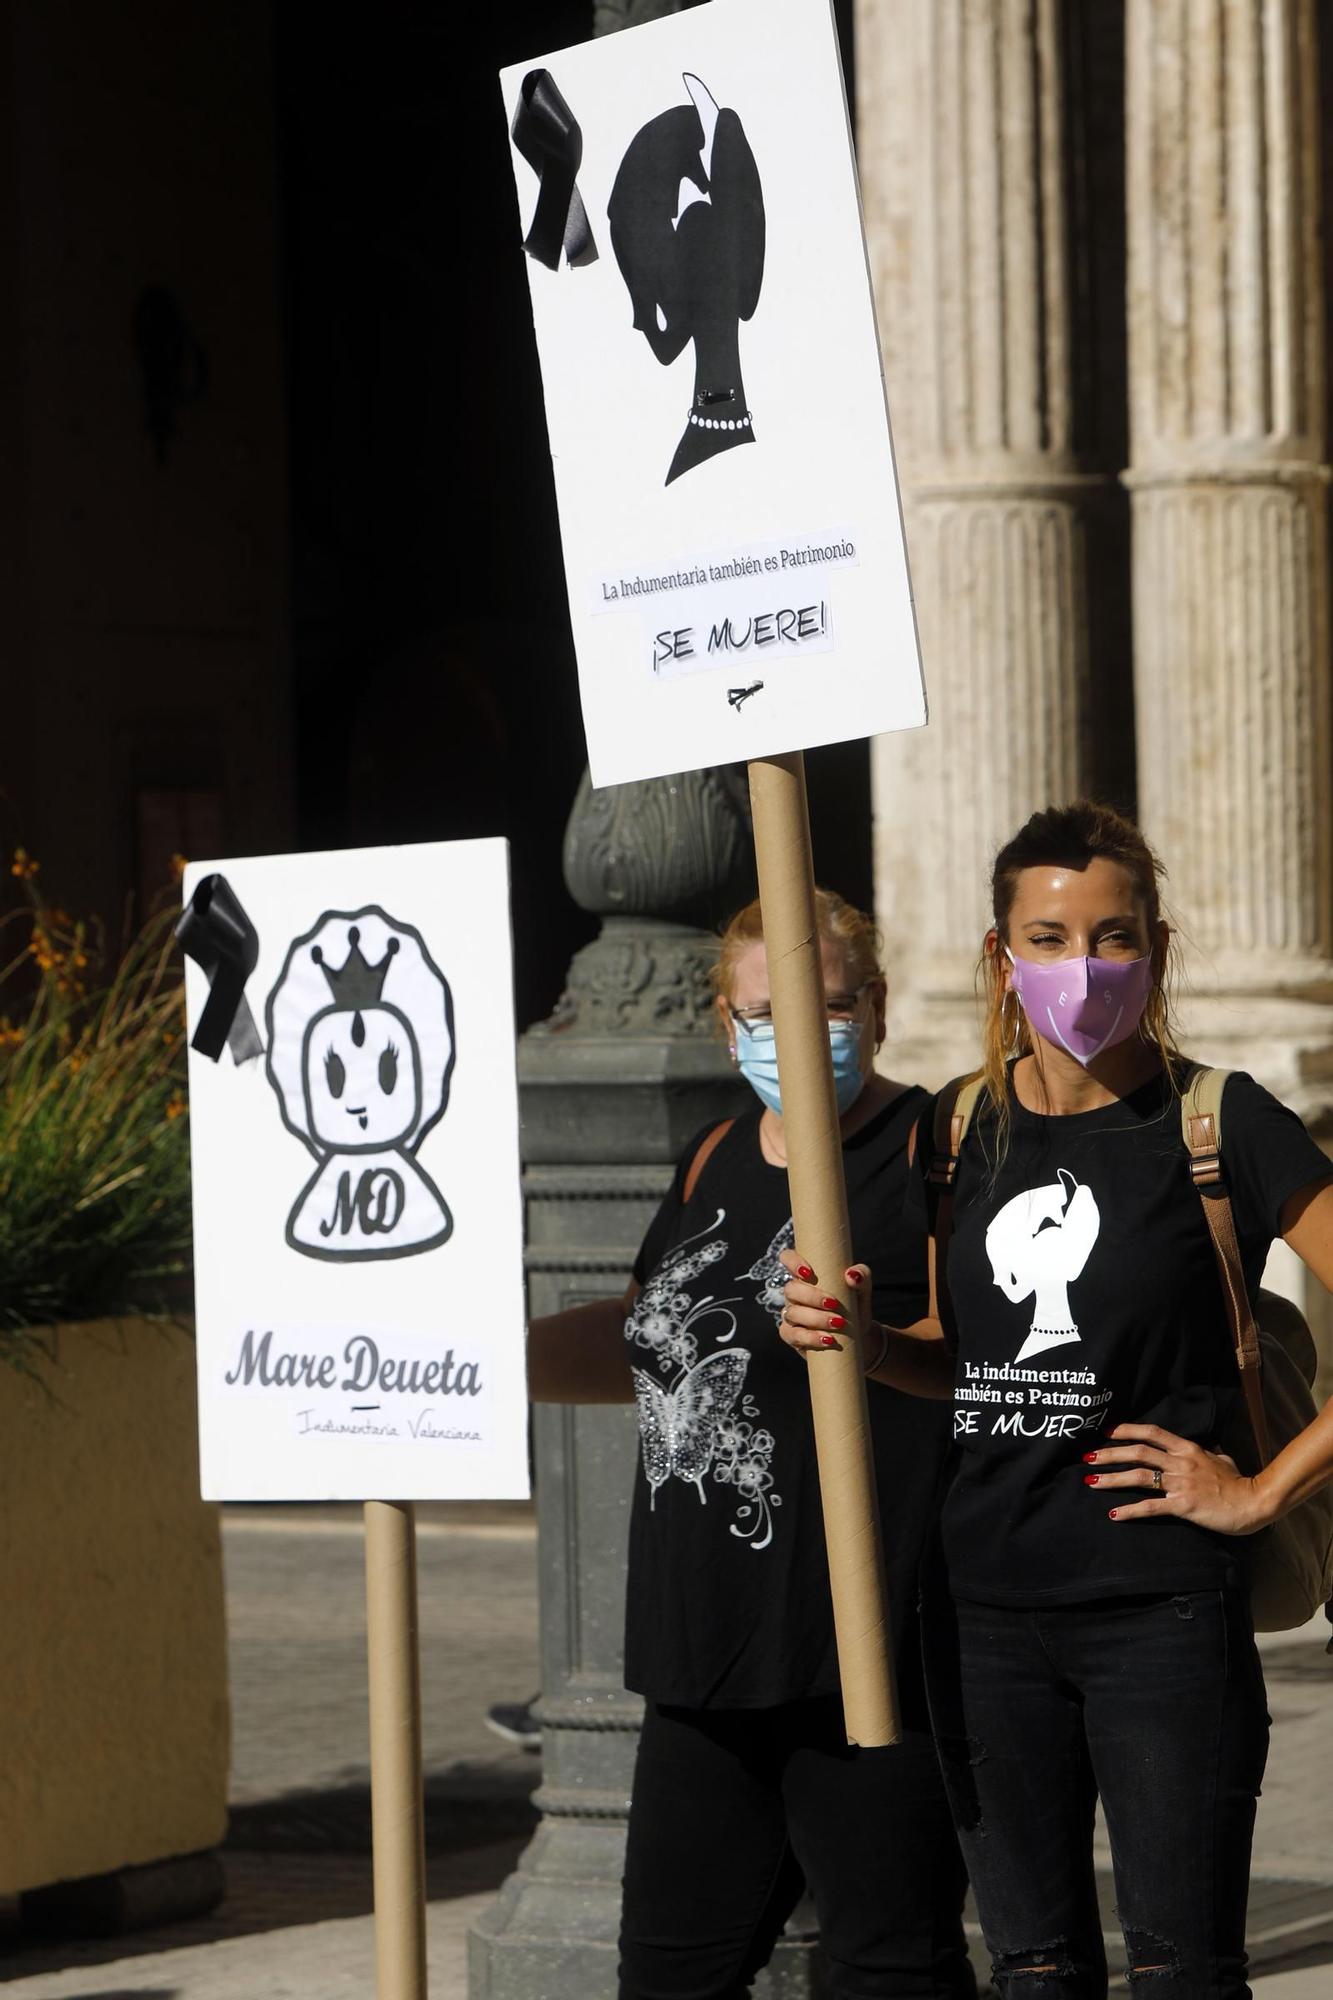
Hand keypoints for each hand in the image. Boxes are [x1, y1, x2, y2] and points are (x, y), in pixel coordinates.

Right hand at [777, 1249, 873, 1362]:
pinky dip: (810, 1337)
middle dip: (812, 1297)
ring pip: (792, 1313)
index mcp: (807, 1276)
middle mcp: (795, 1294)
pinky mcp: (793, 1336)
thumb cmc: (855, 1306)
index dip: (792, 1261)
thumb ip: (861, 1276)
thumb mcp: (862, 1289)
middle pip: (790, 1289)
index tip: (809, 1273)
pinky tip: (827, 1339)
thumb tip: (851, 1275)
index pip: (788, 1258)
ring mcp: (791, 1315)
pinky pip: (792, 1335)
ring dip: (815, 1318)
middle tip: (834, 1304)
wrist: (858, 1336)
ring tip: (838, 1323)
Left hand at [1086, 1423, 1269, 1535]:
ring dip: (1112, 1478)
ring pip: (1139, 1476)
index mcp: (1188, 1449)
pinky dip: (1130, 1510)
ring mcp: (1181, 1483)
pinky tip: (1114, 1514)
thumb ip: (1209, 1452)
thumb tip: (1208, 1448)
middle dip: (1110, 1454)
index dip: (1127, 1430)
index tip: (1107, 1432)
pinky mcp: (1183, 1505)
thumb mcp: (1222, 1459)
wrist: (1253, 1503)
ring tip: (1091, 1481)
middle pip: (1138, 1452)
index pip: (1152, 1433)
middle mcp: (1181, 1462)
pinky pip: (1151, 1506)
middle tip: (1088, 1457)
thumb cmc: (1238, 1482)